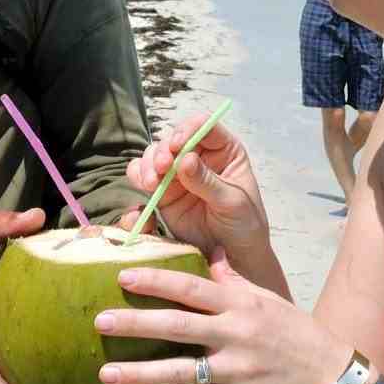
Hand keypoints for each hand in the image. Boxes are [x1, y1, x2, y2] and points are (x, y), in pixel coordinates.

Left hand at [94, 256, 349, 383]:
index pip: (191, 286)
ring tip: (105, 372)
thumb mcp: (267, 299)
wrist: (329, 375)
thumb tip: (211, 255)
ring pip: (180, 370)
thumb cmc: (295, 332)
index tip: (122, 275)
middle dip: (136, 323)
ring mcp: (236, 369)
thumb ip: (234, 281)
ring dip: (140, 372)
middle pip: (177, 326)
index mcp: (240, 304)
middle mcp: (235, 333)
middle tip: (100, 320)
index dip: (155, 280)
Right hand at [119, 115, 271, 267]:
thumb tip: (184, 159)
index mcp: (224, 150)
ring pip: (154, 157)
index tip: (177, 145)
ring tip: (152, 184)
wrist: (235, 257)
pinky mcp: (164, 193)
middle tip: (161, 169)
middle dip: (162, 152)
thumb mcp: (232, 202)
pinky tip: (145, 191)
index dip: (187, 130)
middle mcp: (199, 157)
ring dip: (148, 166)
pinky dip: (139, 180)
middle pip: (172, 140)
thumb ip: (208, 181)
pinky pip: (144, 179)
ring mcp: (179, 175)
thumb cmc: (244, 225)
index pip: (203, 126)